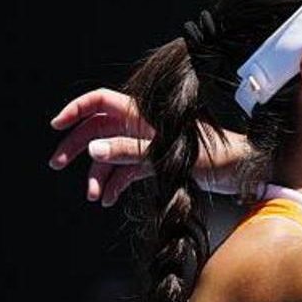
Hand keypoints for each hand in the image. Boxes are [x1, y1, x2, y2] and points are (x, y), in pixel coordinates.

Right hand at [49, 88, 247, 204]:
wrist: (243, 171)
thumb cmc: (217, 156)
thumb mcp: (170, 155)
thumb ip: (131, 151)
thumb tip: (94, 149)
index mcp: (146, 114)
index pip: (102, 102)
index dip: (77, 110)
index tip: (57, 126)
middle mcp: (144, 126)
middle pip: (98, 129)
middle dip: (76, 145)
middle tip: (57, 164)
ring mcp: (148, 144)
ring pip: (110, 153)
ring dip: (97, 174)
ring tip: (93, 196)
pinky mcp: (155, 162)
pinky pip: (125, 171)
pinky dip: (114, 184)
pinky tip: (106, 199)